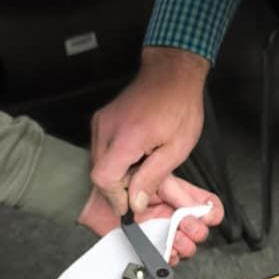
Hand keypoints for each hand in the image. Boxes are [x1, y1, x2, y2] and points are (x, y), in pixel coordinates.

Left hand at [78, 174, 223, 260]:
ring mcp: (161, 232)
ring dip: (185, 245)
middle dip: (196, 231)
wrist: (94, 199)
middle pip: (198, 228)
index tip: (209, 216)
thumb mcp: (152, 177)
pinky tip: (168, 252)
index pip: (205, 205)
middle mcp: (172, 215)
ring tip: (176, 240)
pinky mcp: (148, 246)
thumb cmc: (120, 182)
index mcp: (177, 196)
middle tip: (190, 229)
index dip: (210, 212)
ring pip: (185, 245)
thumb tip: (195, 206)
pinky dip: (169, 257)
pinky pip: (165, 257)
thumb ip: (173, 190)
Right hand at [90, 47, 208, 216]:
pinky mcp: (101, 120)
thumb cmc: (180, 106)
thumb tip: (136, 203)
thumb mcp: (176, 149)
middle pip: (99, 174)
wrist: (171, 73)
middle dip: (119, 186)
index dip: (116, 197)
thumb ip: (153, 178)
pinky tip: (136, 154)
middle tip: (142, 184)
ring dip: (118, 173)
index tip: (131, 204)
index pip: (103, 179)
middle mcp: (107, 129)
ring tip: (142, 165)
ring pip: (99, 163)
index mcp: (127, 137)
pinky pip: (102, 150)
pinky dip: (116, 160)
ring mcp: (101, 123)